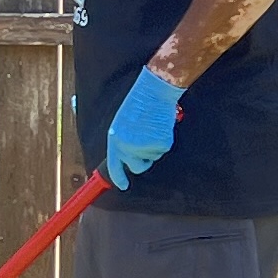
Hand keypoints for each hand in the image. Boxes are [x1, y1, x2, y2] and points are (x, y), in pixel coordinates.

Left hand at [106, 67, 183, 183]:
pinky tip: (160, 126)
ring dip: (153, 146)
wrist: (154, 92)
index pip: (114, 166)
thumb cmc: (138, 104)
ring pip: (152, 157)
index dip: (119, 178)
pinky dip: (163, 140)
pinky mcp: (160, 145)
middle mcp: (127, 147)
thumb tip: (126, 157)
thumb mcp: (121, 124)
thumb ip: (122, 141)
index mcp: (115, 140)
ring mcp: (144, 147)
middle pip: (136, 167)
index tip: (123, 186)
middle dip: (142, 160)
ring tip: (151, 127)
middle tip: (146, 143)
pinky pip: (163, 150)